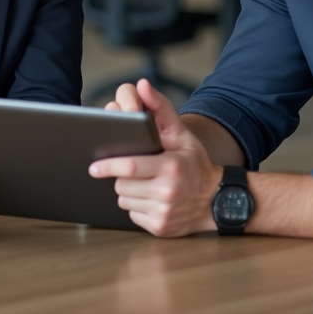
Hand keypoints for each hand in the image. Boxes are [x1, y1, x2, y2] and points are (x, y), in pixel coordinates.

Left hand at [90, 79, 221, 236]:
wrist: (218, 201)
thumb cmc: (196, 165)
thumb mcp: (182, 135)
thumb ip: (160, 108)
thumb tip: (141, 85)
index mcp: (171, 167)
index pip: (131, 167)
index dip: (109, 166)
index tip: (94, 166)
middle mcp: (167, 192)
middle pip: (123, 185)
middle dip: (120, 177)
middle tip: (133, 171)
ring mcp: (164, 212)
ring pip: (124, 200)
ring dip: (128, 192)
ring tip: (145, 184)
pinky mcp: (160, 228)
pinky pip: (132, 215)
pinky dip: (136, 206)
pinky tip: (151, 200)